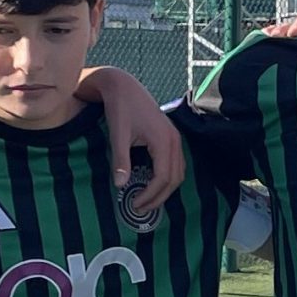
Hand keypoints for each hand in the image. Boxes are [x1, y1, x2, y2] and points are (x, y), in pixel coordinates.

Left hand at [88, 70, 185, 208]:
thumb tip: (120, 185)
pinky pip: (176, 164)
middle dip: (159, 197)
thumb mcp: (118, 135)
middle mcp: (174, 141)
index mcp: (163, 141)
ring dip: (165, 190)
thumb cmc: (120, 108)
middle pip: (175, 179)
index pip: (163, 177)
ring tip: (147, 200)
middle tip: (140, 209)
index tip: (134, 204)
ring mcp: (175, 139)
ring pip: (178, 173)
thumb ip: (121, 160)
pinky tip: (152, 184)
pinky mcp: (170, 137)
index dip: (150, 195)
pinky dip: (167, 178)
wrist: (124, 87)